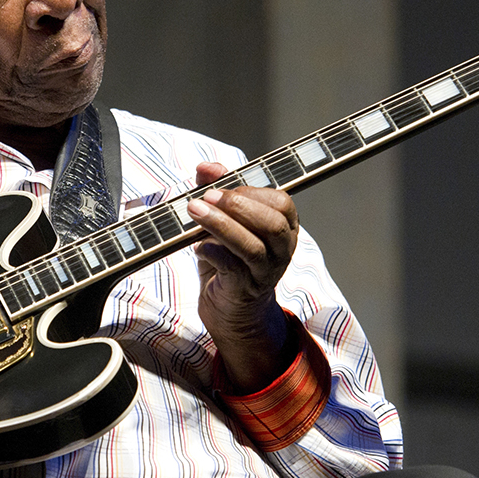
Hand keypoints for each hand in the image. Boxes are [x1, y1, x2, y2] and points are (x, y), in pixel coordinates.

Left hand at [185, 161, 298, 391]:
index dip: (250, 190)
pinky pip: (233, 268)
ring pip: (253, 246)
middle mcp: (282, 249)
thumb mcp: (226, 221)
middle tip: (206, 196)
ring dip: (221, 225)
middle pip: (272, 222)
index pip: (281, 201)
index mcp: (284, 227)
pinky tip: (198, 246)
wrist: (232, 310)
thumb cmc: (231, 259)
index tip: (219, 184)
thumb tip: (205, 167)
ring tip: (194, 210)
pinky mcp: (246, 290)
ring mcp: (267, 271)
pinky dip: (213, 252)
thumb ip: (219, 190)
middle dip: (238, 205)